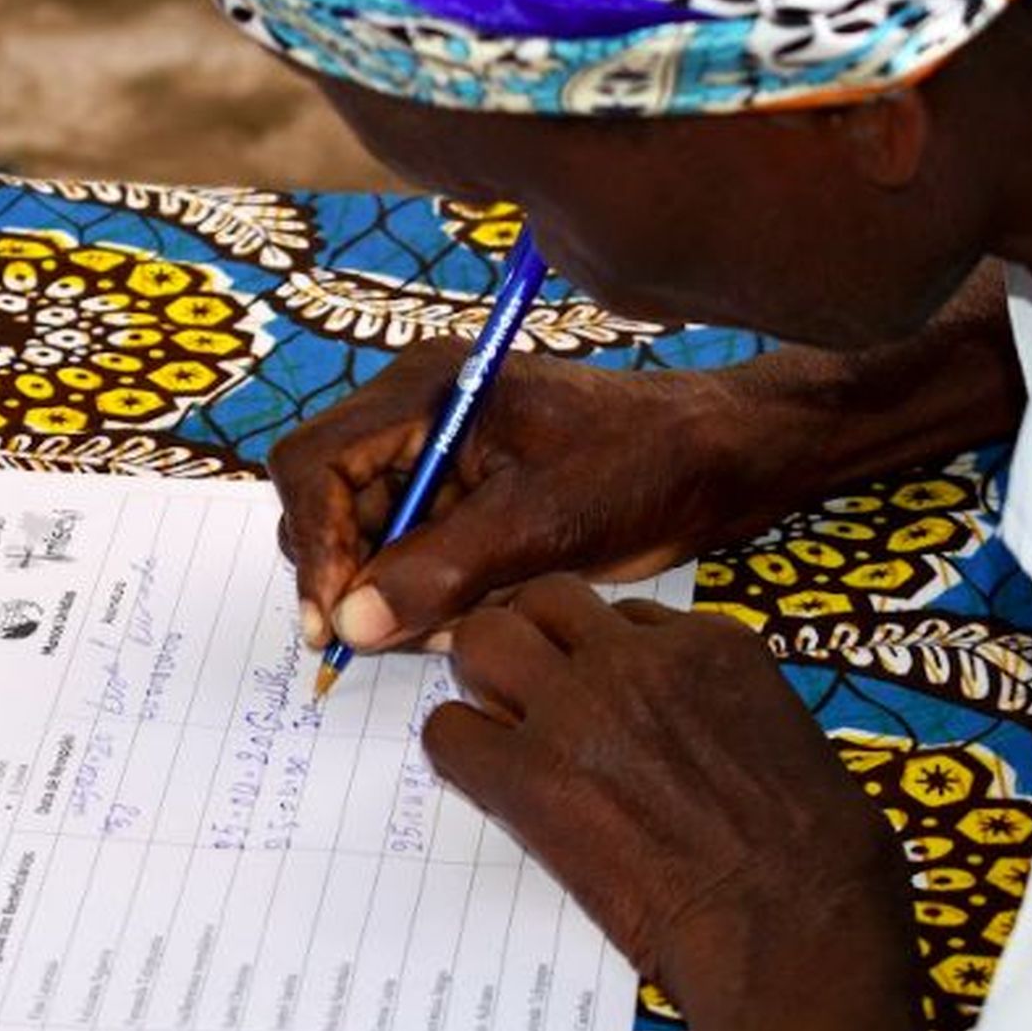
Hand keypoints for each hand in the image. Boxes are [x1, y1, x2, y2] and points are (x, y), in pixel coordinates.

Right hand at [270, 261, 1023, 655]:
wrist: (715, 462)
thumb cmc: (640, 468)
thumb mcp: (540, 522)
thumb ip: (440, 570)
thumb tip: (352, 624)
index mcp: (424, 392)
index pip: (316, 463)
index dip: (315, 544)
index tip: (337, 619)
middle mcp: (415, 414)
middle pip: (327, 498)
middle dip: (348, 572)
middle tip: (384, 638)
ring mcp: (438, 453)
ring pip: (365, 532)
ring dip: (389, 590)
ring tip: (447, 628)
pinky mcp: (463, 492)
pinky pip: (409, 547)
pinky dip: (425, 592)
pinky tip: (473, 615)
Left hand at [424, 573, 894, 985]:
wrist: (795, 927)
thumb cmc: (818, 852)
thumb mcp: (785, 731)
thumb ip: (716, 699)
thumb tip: (676, 714)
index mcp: (707, 642)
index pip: (623, 611)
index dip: (602, 653)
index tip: (602, 691)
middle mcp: (636, 657)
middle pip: (543, 598)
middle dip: (530, 635)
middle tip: (527, 687)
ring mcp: (579, 710)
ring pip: (483, 639)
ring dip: (481, 676)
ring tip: (495, 722)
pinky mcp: (532, 777)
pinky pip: (450, 733)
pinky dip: (457, 751)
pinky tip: (485, 780)